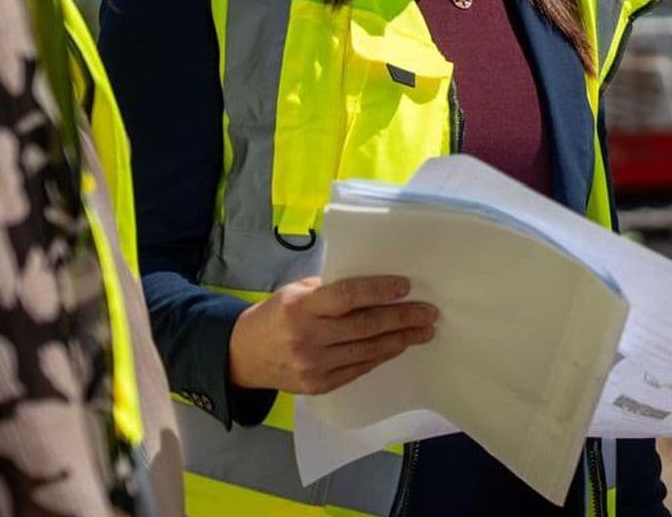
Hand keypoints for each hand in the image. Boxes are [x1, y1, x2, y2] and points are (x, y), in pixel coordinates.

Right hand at [228, 275, 436, 394]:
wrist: (242, 356)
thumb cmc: (276, 315)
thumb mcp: (296, 292)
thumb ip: (330, 290)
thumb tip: (375, 285)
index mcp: (301, 307)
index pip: (348, 296)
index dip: (380, 291)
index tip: (406, 287)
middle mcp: (307, 337)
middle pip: (365, 327)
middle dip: (402, 319)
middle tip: (429, 313)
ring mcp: (313, 365)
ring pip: (366, 351)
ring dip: (400, 340)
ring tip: (423, 331)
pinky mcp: (318, 385)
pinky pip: (357, 369)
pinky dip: (380, 356)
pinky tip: (397, 346)